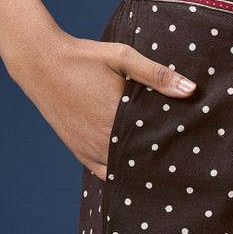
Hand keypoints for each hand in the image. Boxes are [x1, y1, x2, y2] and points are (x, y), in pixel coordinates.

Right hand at [9, 30, 196, 180]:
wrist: (40, 62)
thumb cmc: (84, 58)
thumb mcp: (122, 58)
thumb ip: (157, 75)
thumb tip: (191, 90)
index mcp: (119, 119)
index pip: (157, 145)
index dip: (174, 149)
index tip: (190, 152)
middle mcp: (105, 141)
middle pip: (143, 162)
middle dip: (161, 162)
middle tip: (182, 165)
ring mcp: (91, 151)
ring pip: (125, 173)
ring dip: (141, 171)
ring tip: (162, 170)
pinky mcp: (81, 154)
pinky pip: (105, 175)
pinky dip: (121, 175)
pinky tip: (135, 173)